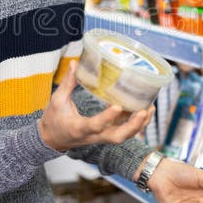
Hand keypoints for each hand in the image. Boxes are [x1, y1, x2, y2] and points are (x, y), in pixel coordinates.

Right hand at [38, 61, 154, 151]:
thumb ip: (68, 83)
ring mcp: (101, 137)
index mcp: (79, 128)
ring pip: (123, 136)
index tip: (117, 106)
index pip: (95, 125)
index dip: (107, 117)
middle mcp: (93, 135)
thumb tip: (74, 63)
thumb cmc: (54, 120)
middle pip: (117, 137)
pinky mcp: (105, 135)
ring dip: (139, 125)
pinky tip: (144, 109)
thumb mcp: (57, 100)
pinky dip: (136, 123)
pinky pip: (123, 131)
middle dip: (133, 126)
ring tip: (150, 108)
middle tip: (144, 110)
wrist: (52, 139)